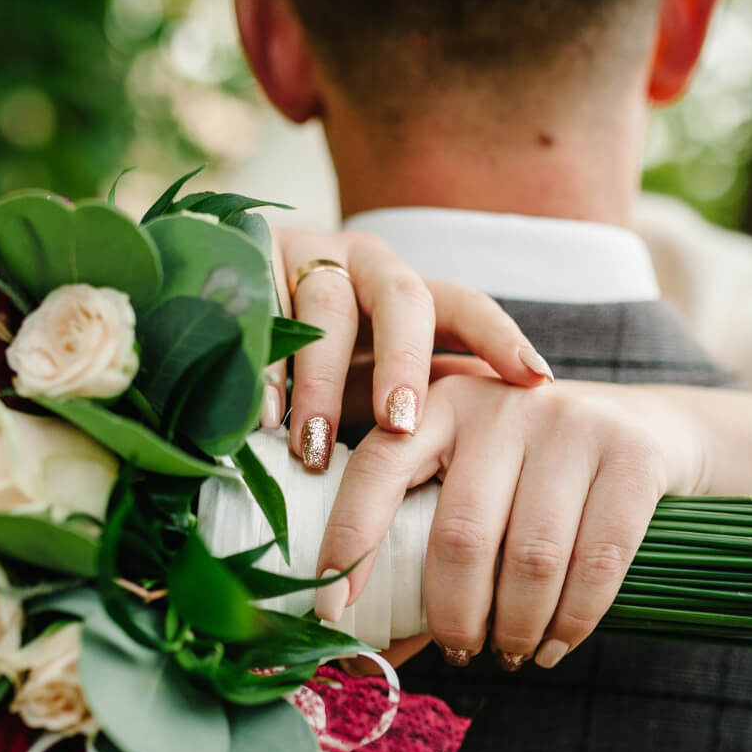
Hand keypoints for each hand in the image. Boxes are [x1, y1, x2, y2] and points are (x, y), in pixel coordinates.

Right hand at [268, 228, 553, 469]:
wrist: (216, 302)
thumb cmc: (311, 364)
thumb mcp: (361, 387)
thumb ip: (399, 415)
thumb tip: (453, 494)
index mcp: (407, 294)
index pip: (465, 306)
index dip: (500, 339)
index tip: (535, 381)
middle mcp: (366, 266)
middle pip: (402, 299)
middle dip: (404, 363)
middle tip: (400, 426)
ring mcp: (308, 257)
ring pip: (326, 309)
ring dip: (320, 384)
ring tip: (312, 449)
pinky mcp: (252, 259)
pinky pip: (262, 312)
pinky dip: (263, 372)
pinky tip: (263, 419)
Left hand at [315, 377, 702, 669]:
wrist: (649, 427)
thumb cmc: (533, 475)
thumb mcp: (472, 483)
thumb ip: (421, 547)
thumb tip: (358, 651)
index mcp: (438, 407)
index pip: (377, 470)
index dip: (349, 540)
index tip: (330, 610)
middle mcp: (497, 405)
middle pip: (461, 534)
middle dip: (455, 615)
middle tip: (460, 652)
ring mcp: (569, 424)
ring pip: (531, 558)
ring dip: (515, 628)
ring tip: (508, 654)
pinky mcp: (631, 454)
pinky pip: (597, 562)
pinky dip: (572, 622)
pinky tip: (553, 646)